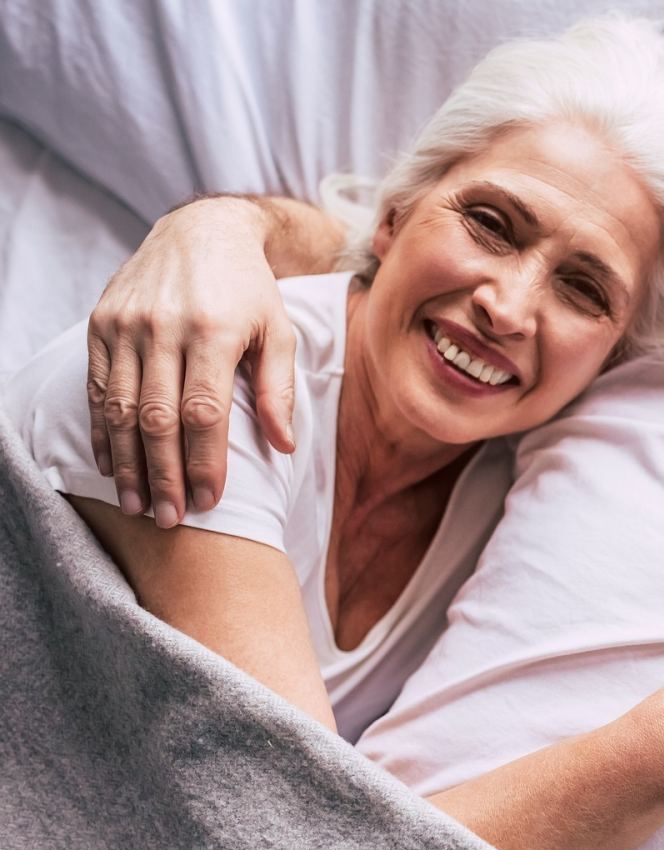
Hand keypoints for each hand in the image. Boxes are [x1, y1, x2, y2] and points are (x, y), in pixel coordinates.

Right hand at [86, 197, 298, 526]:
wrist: (202, 231)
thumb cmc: (250, 290)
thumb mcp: (279, 331)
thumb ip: (278, 389)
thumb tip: (282, 446)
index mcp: (213, 331)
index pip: (204, 412)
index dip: (205, 462)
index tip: (209, 502)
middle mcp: (163, 327)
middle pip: (157, 417)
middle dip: (164, 475)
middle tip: (171, 520)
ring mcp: (126, 325)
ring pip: (120, 408)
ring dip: (128, 463)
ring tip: (138, 505)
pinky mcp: (101, 324)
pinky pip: (98, 387)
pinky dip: (103, 430)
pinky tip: (112, 465)